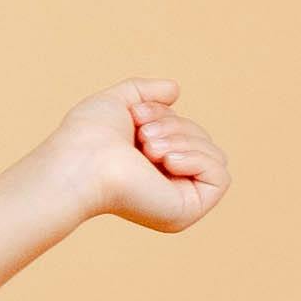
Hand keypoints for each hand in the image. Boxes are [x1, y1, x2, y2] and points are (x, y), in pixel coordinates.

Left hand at [30, 80, 230, 235]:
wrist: (79, 162)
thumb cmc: (87, 136)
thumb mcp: (118, 102)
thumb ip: (145, 92)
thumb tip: (175, 90)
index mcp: (153, 165)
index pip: (188, 131)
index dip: (168, 115)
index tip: (136, 116)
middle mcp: (167, 185)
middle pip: (203, 140)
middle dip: (175, 126)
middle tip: (142, 137)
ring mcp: (178, 200)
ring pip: (214, 154)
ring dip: (182, 140)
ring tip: (148, 148)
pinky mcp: (187, 210)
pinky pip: (220, 176)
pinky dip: (197, 159)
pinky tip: (167, 161)